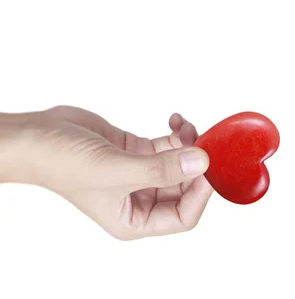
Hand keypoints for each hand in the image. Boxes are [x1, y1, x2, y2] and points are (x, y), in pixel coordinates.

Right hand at [7, 105, 212, 239]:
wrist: (37, 136)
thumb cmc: (63, 163)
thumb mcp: (116, 170)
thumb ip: (160, 169)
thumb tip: (201, 163)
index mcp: (134, 220)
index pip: (183, 216)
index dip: (201, 194)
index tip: (209, 167)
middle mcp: (140, 201)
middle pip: (186, 189)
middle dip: (197, 166)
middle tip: (205, 143)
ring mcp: (141, 175)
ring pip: (181, 164)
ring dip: (189, 145)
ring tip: (184, 128)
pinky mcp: (138, 153)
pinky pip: (169, 147)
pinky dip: (178, 134)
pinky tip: (175, 121)